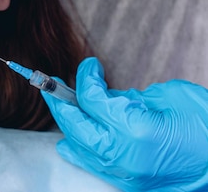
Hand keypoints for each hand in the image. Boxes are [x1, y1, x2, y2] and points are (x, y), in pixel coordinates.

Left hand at [42, 57, 207, 191]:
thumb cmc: (206, 123)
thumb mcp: (167, 97)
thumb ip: (129, 97)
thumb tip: (104, 95)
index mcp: (133, 128)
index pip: (91, 98)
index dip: (86, 77)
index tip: (90, 65)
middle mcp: (123, 155)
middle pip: (74, 124)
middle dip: (60, 101)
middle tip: (53, 84)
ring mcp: (125, 174)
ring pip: (78, 147)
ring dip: (67, 124)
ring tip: (62, 105)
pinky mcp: (129, 184)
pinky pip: (92, 166)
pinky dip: (77, 150)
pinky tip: (69, 141)